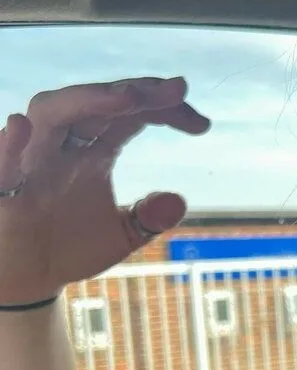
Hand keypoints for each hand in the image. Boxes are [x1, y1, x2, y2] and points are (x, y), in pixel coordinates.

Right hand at [0, 76, 210, 303]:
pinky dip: (9, 146)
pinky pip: (2, 164)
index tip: (203, 124)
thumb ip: (149, 217)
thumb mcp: (121, 234)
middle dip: (135, 93)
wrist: (28, 278)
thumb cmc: (69, 246)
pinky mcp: (2, 189)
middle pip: (94, 102)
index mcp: (91, 149)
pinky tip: (21, 127)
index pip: (129, 114)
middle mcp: (61, 144)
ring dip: (86, 100)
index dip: (164, 110)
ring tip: (126, 97)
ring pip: (49, 113)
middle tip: (177, 91)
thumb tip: (178, 201)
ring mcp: (30, 162)